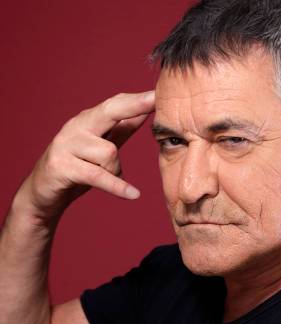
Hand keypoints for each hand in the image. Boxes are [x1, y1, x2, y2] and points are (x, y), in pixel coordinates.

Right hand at [17, 91, 154, 220]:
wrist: (42, 193)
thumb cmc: (75, 169)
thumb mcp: (100, 148)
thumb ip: (120, 130)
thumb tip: (144, 112)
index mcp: (88, 121)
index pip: (116, 105)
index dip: (138, 99)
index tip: (159, 93)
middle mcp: (77, 127)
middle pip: (110, 112)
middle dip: (133, 106)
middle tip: (154, 101)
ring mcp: (67, 144)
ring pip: (110, 153)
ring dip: (115, 171)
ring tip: (106, 180)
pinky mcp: (62, 166)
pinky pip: (98, 176)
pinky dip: (117, 186)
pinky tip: (133, 194)